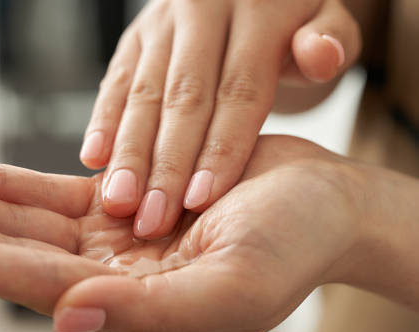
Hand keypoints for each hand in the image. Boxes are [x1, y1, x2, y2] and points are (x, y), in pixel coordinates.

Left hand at [0, 135, 367, 331]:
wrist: (323, 206)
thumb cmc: (294, 250)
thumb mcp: (233, 291)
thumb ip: (150, 313)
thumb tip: (68, 318)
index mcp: (129, 304)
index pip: (29, 285)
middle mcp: (107, 275)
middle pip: (5, 251)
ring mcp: (109, 237)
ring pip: (16, 220)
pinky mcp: (119, 200)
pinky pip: (48, 193)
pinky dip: (2, 184)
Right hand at [80, 0, 360, 238]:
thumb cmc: (290, 22)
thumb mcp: (325, 21)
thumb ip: (329, 41)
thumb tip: (319, 54)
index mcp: (257, 9)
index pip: (238, 90)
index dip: (220, 148)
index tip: (202, 202)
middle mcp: (203, 11)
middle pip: (183, 99)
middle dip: (167, 165)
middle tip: (152, 220)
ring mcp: (163, 24)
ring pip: (143, 94)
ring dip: (128, 153)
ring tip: (119, 202)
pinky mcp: (135, 37)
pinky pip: (115, 82)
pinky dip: (103, 122)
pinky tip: (94, 160)